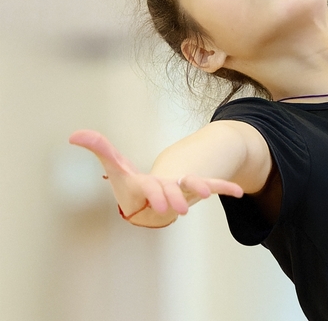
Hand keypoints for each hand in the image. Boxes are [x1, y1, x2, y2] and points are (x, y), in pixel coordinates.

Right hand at [69, 130, 243, 226]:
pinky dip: (225, 187)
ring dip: (200, 189)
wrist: (149, 207)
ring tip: (208, 194)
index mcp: (146, 188)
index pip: (149, 190)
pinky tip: (239, 192)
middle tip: (181, 209)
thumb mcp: (114, 166)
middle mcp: (166, 191)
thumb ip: (99, 148)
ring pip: (193, 188)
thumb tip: (74, 134)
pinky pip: (213, 185)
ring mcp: (183, 190)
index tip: (159, 204)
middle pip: (172, 193)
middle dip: (175, 198)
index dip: (154, 195)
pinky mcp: (196, 187)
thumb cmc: (130, 187)